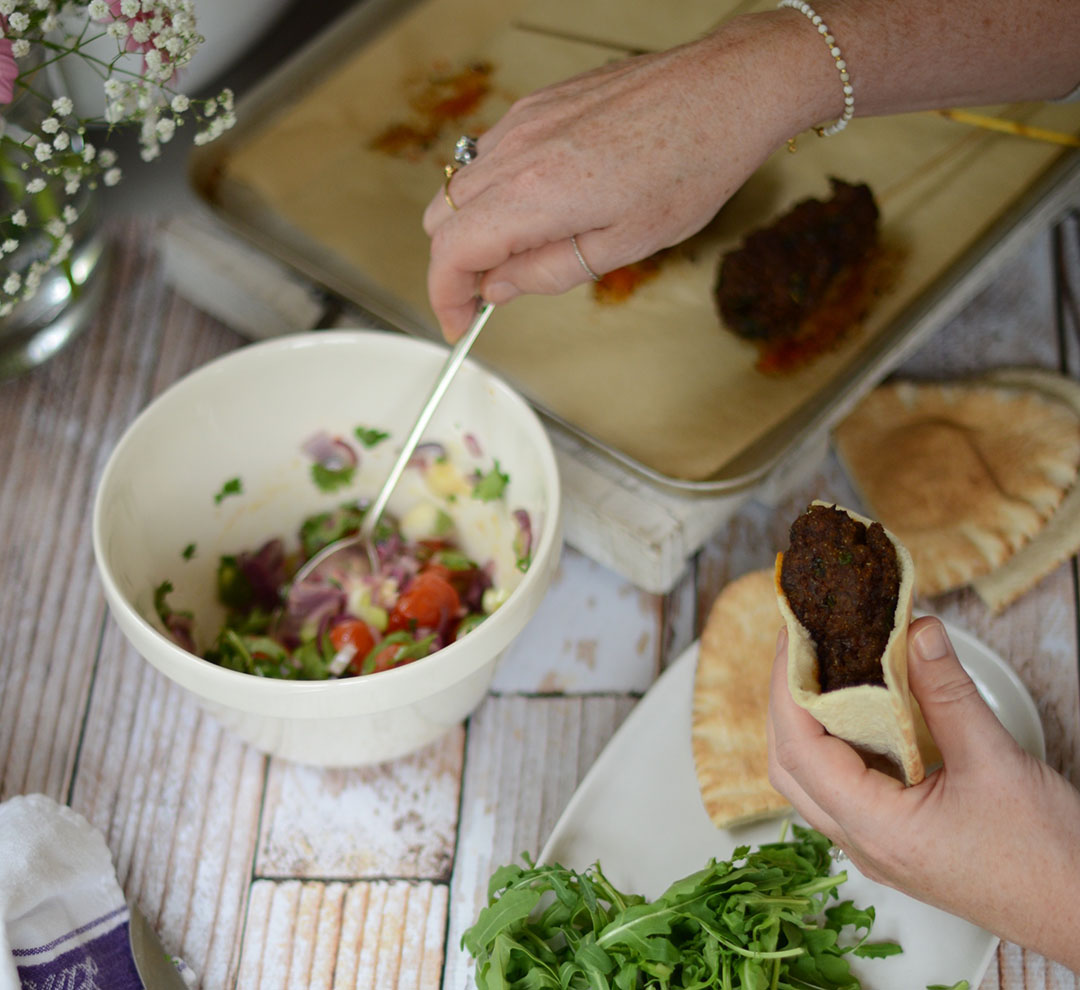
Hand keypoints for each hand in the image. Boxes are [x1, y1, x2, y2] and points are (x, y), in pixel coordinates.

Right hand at [421, 16, 807, 339]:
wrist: (724, 90)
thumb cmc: (690, 163)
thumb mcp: (624, 245)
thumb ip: (548, 271)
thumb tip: (499, 288)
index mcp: (534, 194)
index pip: (451, 252)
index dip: (445, 296)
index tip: (459, 321)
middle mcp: (517, 150)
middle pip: (442, 218)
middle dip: (455, 264)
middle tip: (492, 293)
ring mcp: (524, 120)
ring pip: (460, 185)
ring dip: (474, 227)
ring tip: (523, 252)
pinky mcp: (538, 104)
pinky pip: (489, 155)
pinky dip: (494, 192)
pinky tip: (539, 207)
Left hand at [767, 616, 1079, 971]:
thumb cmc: (1046, 859)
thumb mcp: (996, 761)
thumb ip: (946, 692)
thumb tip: (914, 632)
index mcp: (876, 830)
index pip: (799, 751)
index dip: (786, 688)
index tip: (792, 637)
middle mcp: (863, 844)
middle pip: (790, 766)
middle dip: (786, 702)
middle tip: (802, 647)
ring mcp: (876, 847)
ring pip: (813, 780)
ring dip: (809, 724)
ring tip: (825, 670)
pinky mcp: (895, 842)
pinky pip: (844, 789)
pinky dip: (839, 744)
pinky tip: (860, 710)